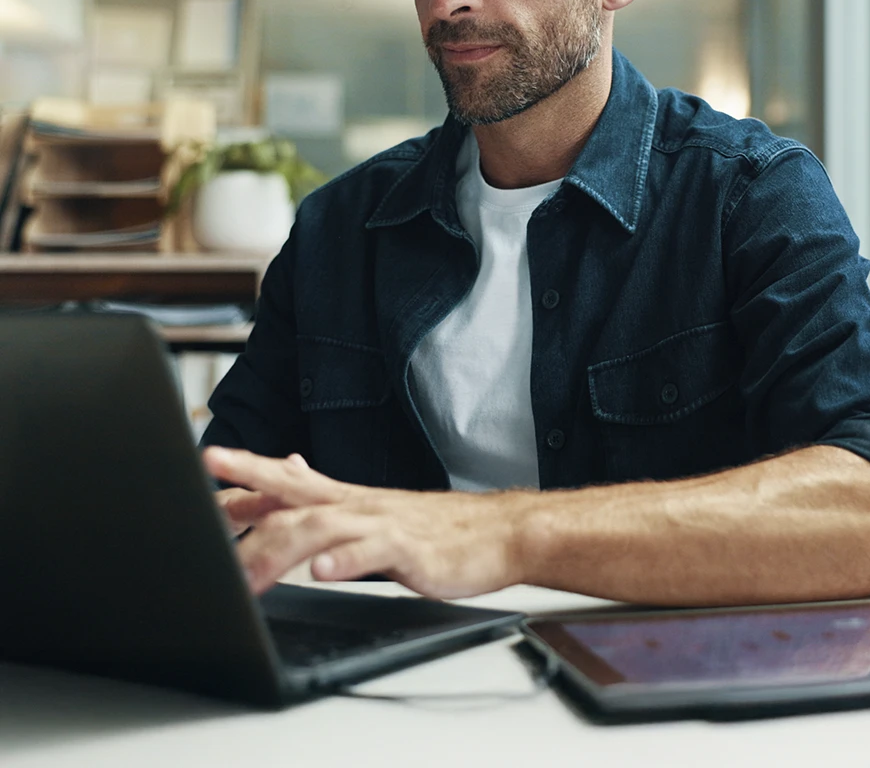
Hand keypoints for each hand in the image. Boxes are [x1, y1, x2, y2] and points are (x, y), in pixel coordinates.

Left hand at [202, 446, 534, 598]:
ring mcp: (381, 524)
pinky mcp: (408, 550)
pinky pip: (372, 553)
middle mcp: (357, 504)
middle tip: (207, 512)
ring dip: (281, 547)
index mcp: (346, 497)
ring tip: (247, 574)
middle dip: (247, 499)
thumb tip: (288, 467)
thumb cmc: (433, 528)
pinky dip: (345, 561)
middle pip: (292, 495)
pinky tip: (322, 572)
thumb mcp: (370, 509)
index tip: (208, 463)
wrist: (495, 533)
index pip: (287, 478)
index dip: (246, 470)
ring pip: (322, 527)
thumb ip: (327, 493)